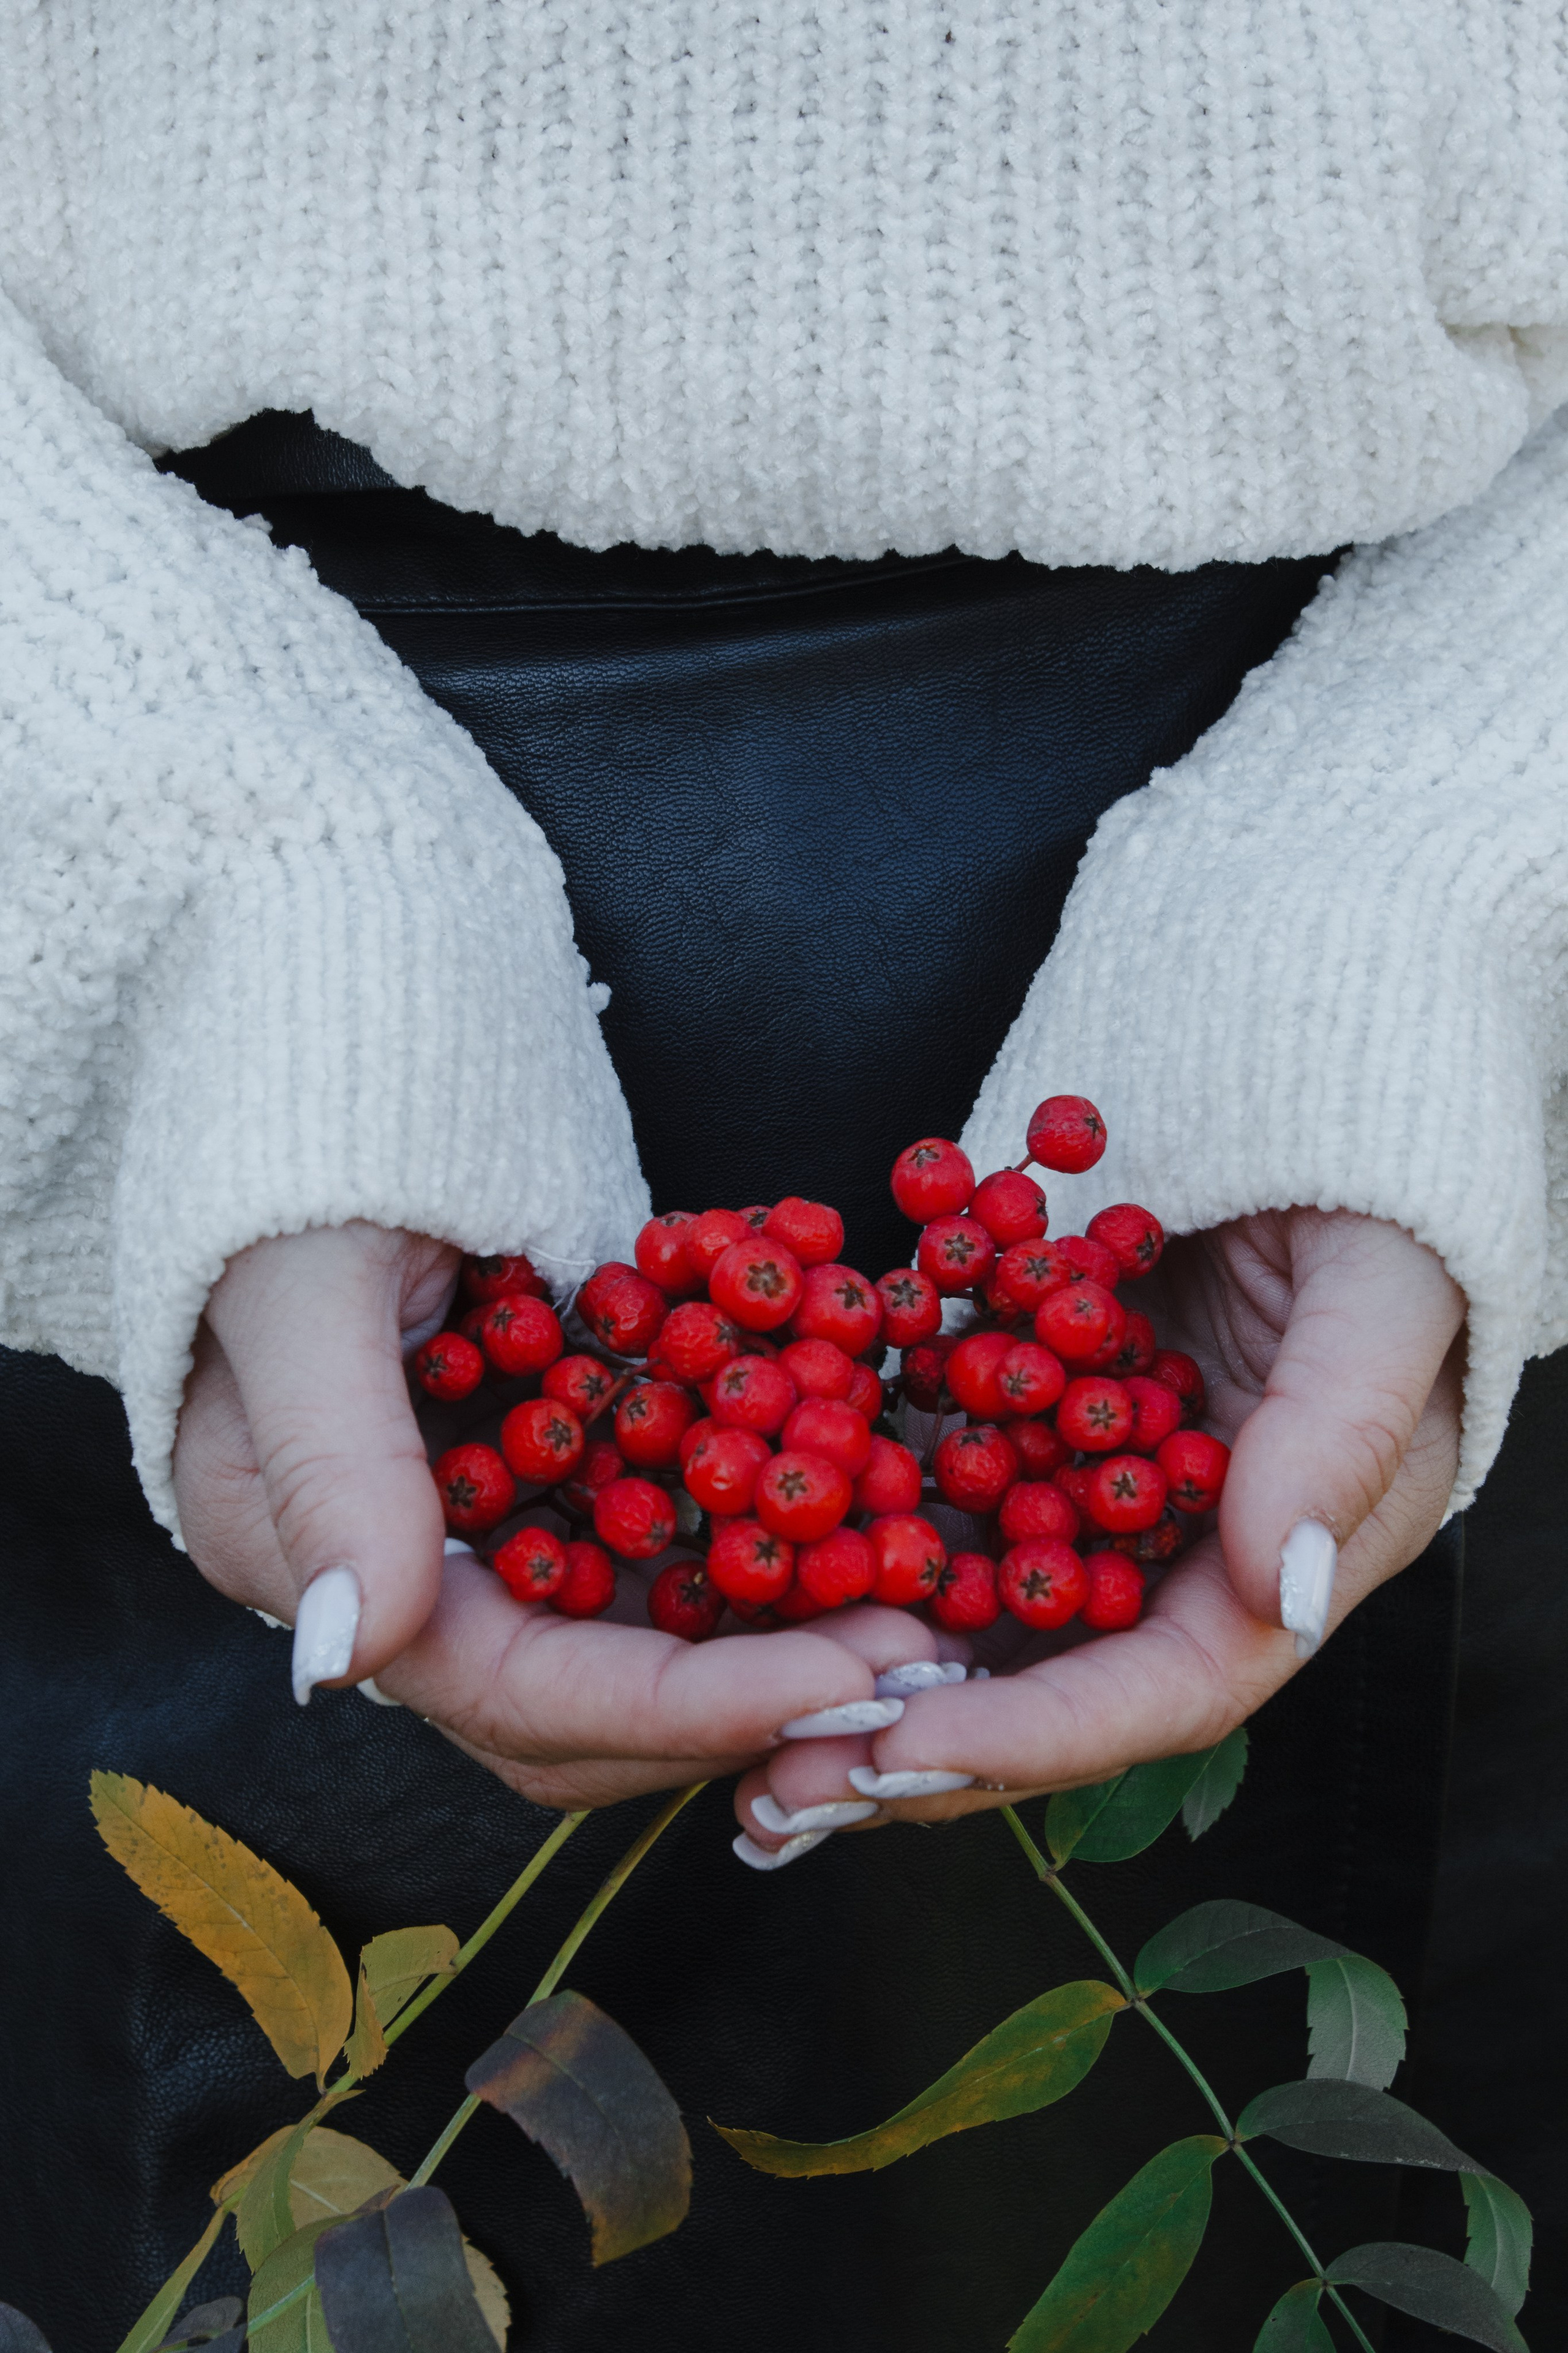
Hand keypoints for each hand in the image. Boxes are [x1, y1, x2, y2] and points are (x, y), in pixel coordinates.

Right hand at [174, 1222, 919, 1808]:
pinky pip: (662, 1544)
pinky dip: (762, 1550)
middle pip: (584, 1710)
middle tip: (912, 1658)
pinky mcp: (549, 1471)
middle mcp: (397, 1576)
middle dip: (753, 1701)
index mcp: (305, 1562)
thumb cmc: (289, 1157)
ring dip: (774, 1644)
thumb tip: (347, 1661)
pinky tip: (866, 1521)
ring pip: (637, 1644)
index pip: (513, 1692)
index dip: (685, 1706)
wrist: (335, 1066)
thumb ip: (331, 1467)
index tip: (845, 1682)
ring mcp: (481, 1526)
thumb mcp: (307, 1293)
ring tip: (917, 1608)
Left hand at [735, 1208, 1465, 1853]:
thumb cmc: (1381, 1206)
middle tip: (781, 1797)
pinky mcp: (1035, 1431)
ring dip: (867, 1681)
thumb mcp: (1380, 1306)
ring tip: (747, 1741)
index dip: (1032, 1734)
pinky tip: (756, 1588)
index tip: (901, 1755)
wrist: (1309, 1111)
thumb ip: (1335, 1440)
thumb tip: (1278, 1594)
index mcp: (1289, 1562)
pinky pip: (940, 1501)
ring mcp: (1102, 1498)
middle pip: (1050, 1687)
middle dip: (918, 1750)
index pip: (1160, 1689)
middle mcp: (1186, 1557)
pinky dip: (858, 1549)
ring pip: (978, 1615)